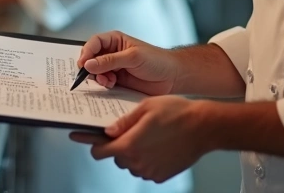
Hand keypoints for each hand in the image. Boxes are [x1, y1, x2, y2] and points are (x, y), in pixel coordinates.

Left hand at [69, 96, 209, 182]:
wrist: (205, 127)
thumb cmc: (177, 112)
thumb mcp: (146, 107)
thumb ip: (123, 121)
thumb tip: (106, 131)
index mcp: (129, 145)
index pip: (99, 151)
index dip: (90, 142)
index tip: (78, 136)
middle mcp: (136, 162)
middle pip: (115, 156)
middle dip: (117, 144)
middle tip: (129, 129)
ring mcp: (149, 171)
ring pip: (130, 163)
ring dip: (132, 152)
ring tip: (148, 135)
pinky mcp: (160, 176)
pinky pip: (145, 168)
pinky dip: (146, 159)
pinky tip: (157, 144)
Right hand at [77, 31, 180, 95]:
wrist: (172, 77)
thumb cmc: (156, 61)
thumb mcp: (132, 57)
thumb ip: (110, 61)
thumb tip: (89, 64)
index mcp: (115, 40)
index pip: (94, 43)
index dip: (86, 52)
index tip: (83, 63)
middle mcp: (112, 53)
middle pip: (92, 58)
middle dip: (90, 67)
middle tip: (91, 75)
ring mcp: (115, 67)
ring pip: (96, 72)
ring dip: (98, 77)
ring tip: (107, 81)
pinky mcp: (118, 81)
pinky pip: (104, 82)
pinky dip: (104, 84)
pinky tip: (111, 85)